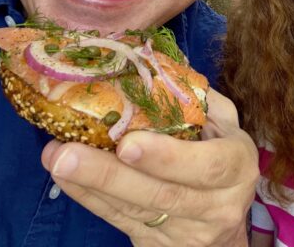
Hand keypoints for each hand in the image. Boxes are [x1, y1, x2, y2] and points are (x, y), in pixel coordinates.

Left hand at [41, 89, 258, 245]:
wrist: (226, 226)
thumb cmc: (223, 157)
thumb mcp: (225, 125)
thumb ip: (198, 100)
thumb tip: (153, 64)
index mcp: (237, 167)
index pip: (207, 166)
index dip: (167, 157)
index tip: (127, 143)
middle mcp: (217, 205)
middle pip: (161, 193)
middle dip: (109, 174)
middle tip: (66, 152)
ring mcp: (187, 232)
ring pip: (135, 210)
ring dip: (90, 185)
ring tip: (55, 159)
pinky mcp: (157, 245)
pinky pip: (120, 221)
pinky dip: (91, 199)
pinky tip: (66, 179)